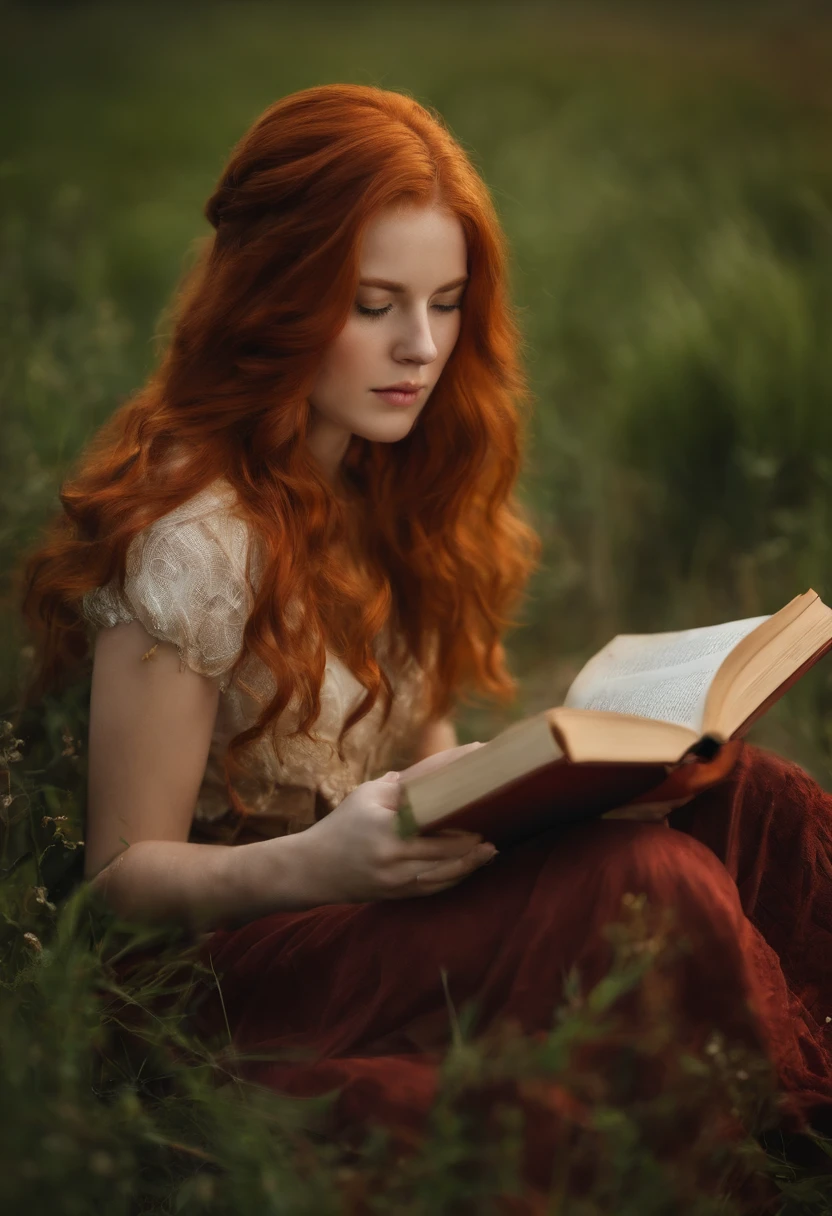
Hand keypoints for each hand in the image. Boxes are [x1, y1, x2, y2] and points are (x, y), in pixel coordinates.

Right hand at [290, 742, 497, 903]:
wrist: (311, 869)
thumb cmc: (341, 826)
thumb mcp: (366, 796)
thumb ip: (402, 785)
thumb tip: (439, 770)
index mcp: (387, 825)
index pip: (432, 810)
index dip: (459, 802)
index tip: (479, 791)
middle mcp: (394, 855)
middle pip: (446, 848)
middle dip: (473, 837)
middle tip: (497, 821)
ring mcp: (397, 878)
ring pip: (445, 872)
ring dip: (471, 861)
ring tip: (492, 849)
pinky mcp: (398, 894)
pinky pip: (435, 887)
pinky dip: (455, 877)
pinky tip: (471, 867)